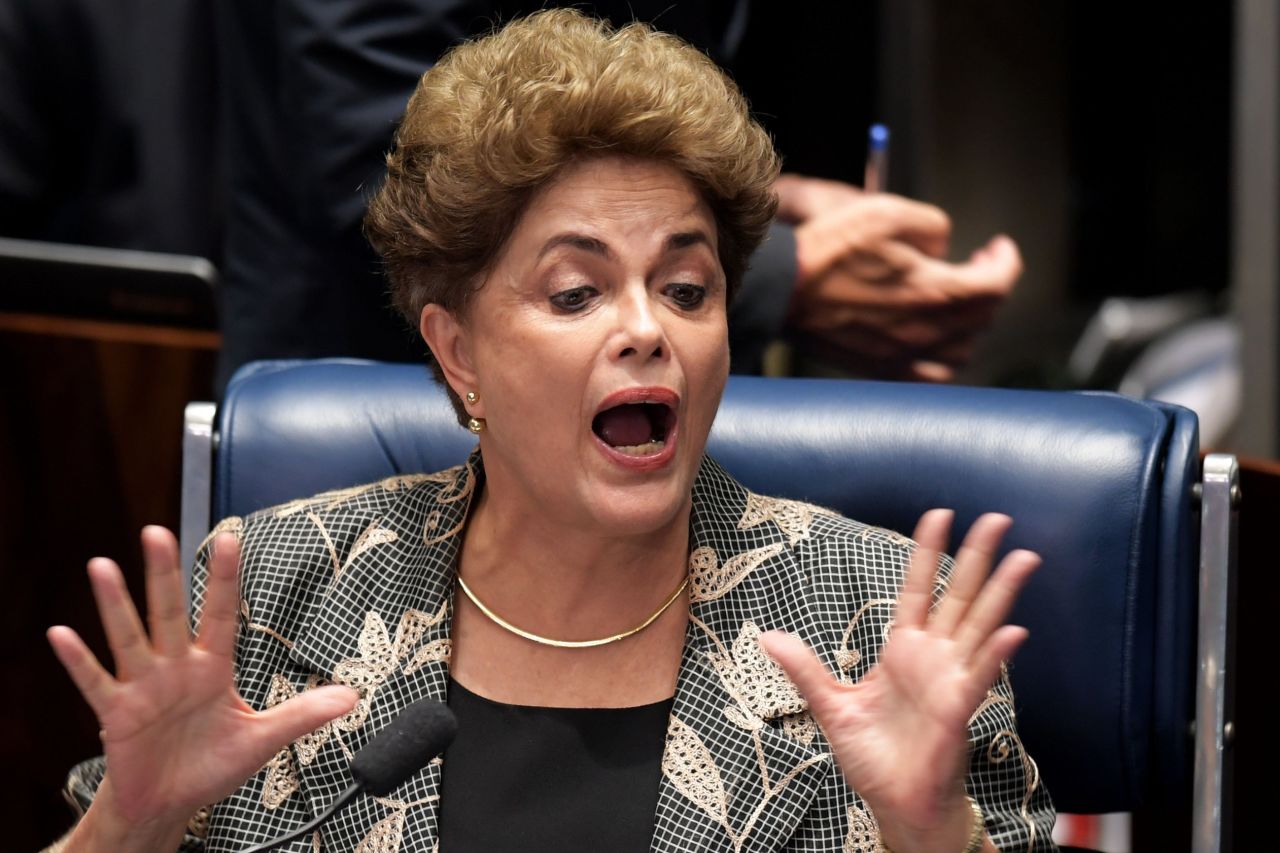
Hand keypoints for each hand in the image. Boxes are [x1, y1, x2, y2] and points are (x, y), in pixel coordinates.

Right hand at [47, 527, 356, 849]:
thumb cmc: (212, 766)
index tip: (231, 538)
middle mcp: (176, 668)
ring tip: (102, 567)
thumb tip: (351, 696)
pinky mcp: (117, 714)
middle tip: (157, 532)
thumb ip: (303, 713)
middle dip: (165, 574)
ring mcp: (144, 687)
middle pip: (170, 612)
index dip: (225, 579)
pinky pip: (95, 682)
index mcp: (213, 668)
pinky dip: (78, 661)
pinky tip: (60, 634)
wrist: (171, 804)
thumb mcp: (262, 739)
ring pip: (130, 637)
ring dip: (115, 604)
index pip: (222, 614)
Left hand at [759, 511, 1037, 852]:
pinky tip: (1011, 631)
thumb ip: (804, 669)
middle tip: (997, 518)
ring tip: (1024, 558)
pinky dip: (995, 654)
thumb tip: (767, 637)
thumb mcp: (829, 706)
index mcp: (903, 650)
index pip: (917, 589)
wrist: (894, 804)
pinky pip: (979, 676)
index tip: (939, 515)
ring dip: (1001, 593)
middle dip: (977, 557)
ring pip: (980, 626)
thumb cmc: (872, 757)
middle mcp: (933, 657)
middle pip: (958, 596)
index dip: (927, 553)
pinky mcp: (958, 710)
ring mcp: (950, 680)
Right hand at [776, 174, 1021, 380]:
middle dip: (989, 286)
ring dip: (970, 323)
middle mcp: (925, 330)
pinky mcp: (881, 368)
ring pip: (962, 350)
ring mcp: (903, 355)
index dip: (1007, 262)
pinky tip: (934, 339)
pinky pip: (930, 374)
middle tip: (978, 265)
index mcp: (934, 290)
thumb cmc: (829, 249)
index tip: (998, 247)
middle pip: (983, 316)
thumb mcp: (887, 212)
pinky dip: (944, 357)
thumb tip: (944, 246)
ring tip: (957, 300)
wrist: (782, 289)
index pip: (998, 284)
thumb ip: (933, 225)